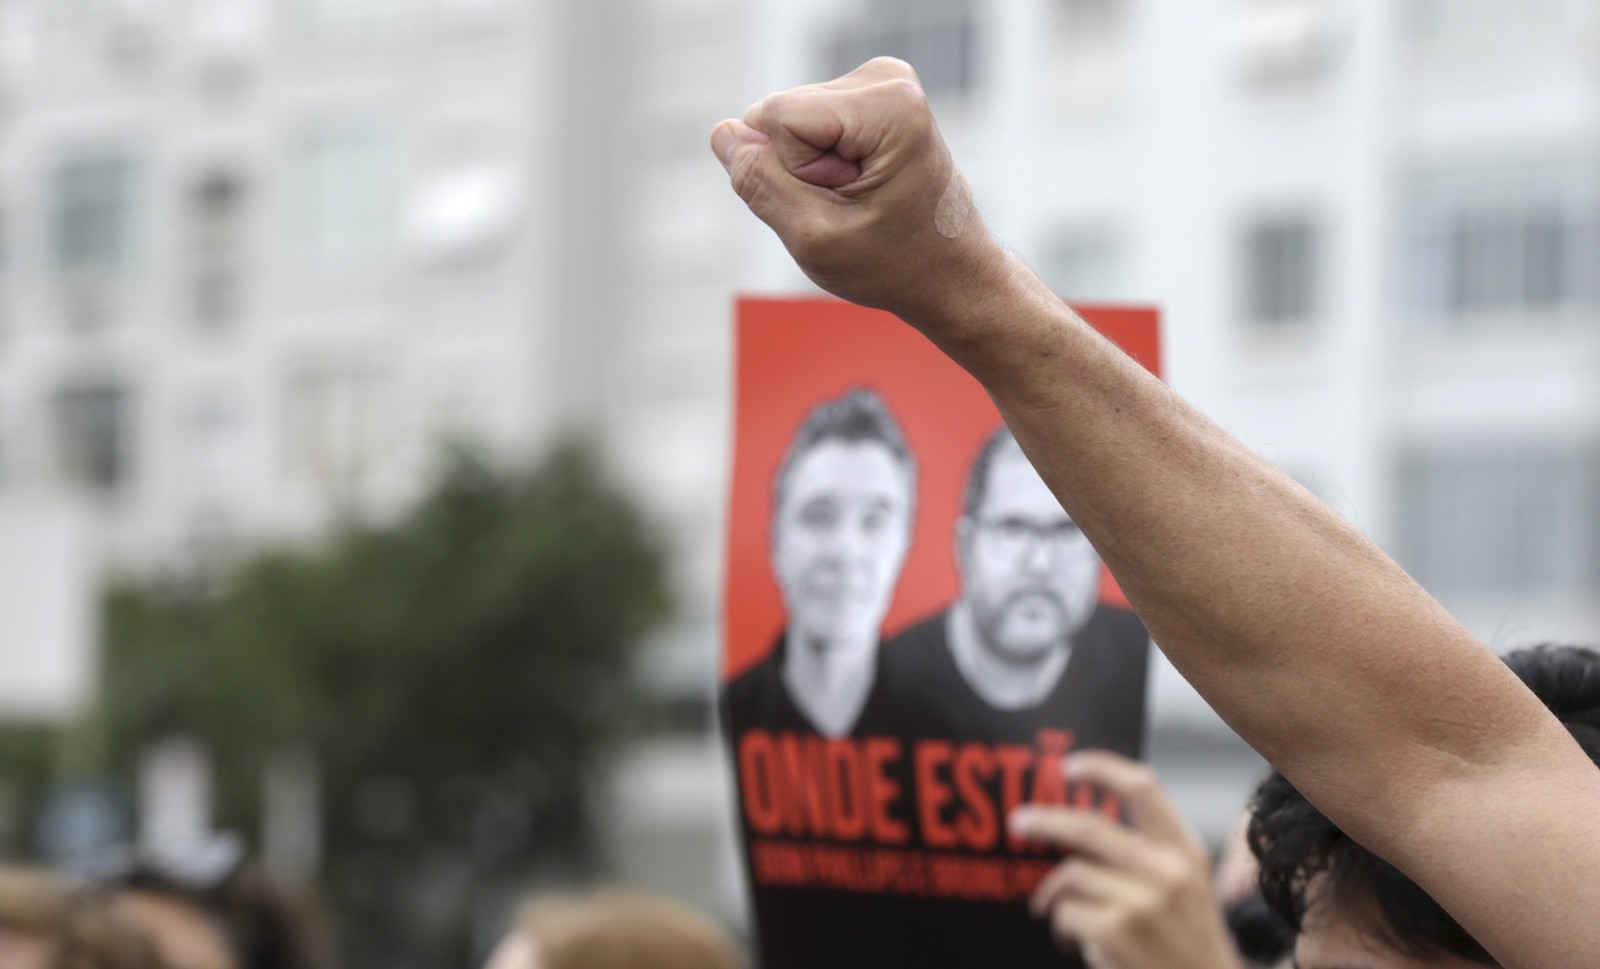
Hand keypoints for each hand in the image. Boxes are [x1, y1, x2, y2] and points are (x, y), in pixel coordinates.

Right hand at [709, 58, 1008, 322]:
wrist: (949, 274)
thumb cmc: (898, 264)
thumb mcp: (815, 237)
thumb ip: (760, 183)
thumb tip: (724, 134)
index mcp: (888, 105)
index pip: (776, 117)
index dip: (792, 174)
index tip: (842, 201)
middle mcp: (887, 80)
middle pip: (780, 115)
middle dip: (800, 171)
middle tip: (851, 205)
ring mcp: (878, 86)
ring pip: (786, 123)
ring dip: (810, 172)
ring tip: (859, 199)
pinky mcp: (867, 100)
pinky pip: (802, 128)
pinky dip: (819, 166)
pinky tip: (859, 188)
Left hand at [1009, 752, 1241, 968]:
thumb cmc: (1186, 939)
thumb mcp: (1187, 884)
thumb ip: (1149, 851)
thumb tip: (1082, 823)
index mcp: (1185, 849)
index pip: (1144, 787)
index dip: (1102, 768)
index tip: (1069, 766)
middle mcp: (1168, 870)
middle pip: (1089, 827)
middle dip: (1045, 820)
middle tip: (1018, 822)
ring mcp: (1143, 901)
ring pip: (1072, 873)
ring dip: (1055, 892)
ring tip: (1054, 909)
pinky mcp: (1118, 930)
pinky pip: (1066, 911)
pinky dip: (1062, 923)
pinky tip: (1074, 937)